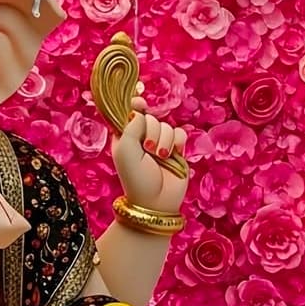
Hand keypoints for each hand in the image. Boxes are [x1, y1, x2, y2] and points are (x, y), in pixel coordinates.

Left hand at [112, 98, 187, 214]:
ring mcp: (160, 143)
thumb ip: (131, 126)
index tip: (140, 103)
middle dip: (151, 130)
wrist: (156, 202)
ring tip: (159, 157)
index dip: (135, 105)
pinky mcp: (176, 150)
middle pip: (150, 117)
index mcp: (125, 136)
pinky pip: (180, 133)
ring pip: (166, 125)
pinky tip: (171, 154)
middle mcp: (142, 138)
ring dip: (163, 140)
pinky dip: (176, 141)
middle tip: (147, 148)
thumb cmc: (136, 178)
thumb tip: (139, 111)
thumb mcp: (126, 150)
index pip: (130, 112)